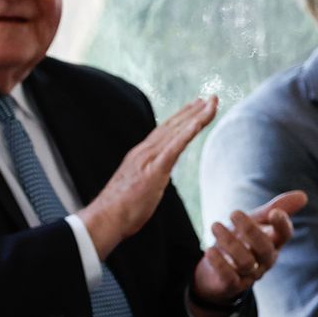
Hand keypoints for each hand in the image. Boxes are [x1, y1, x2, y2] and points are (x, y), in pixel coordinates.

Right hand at [78, 95, 217, 256]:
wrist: (106, 218)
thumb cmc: (120, 210)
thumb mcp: (137, 188)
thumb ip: (147, 179)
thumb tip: (155, 180)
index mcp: (141, 155)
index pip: (165, 132)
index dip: (182, 118)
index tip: (196, 107)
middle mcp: (145, 151)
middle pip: (173, 126)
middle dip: (193, 111)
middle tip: (211, 98)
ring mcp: (149, 158)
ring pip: (177, 132)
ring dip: (196, 116)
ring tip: (211, 104)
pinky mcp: (154, 170)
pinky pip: (174, 147)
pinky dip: (187, 133)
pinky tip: (198, 123)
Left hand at [191, 190, 307, 316]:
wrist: (217, 272)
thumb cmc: (242, 241)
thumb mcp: (257, 223)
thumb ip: (276, 208)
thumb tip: (303, 195)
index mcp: (273, 243)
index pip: (285, 235)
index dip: (282, 225)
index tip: (274, 212)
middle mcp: (264, 260)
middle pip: (265, 249)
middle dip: (251, 230)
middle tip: (234, 212)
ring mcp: (249, 274)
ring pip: (245, 262)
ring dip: (229, 242)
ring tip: (215, 225)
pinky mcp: (231, 285)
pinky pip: (228, 278)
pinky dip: (219, 263)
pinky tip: (210, 250)